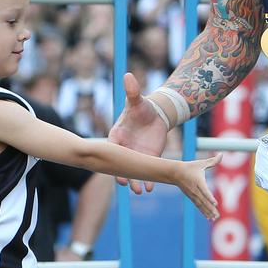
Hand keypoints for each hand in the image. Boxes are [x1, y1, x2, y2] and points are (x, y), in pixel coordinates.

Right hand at [108, 72, 168, 193]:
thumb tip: (128, 76)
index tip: (112, 163)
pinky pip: (145, 173)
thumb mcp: (137, 101)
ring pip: (132, 172)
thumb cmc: (142, 108)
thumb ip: (132, 92)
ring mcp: (135, 157)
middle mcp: (124, 149)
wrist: (155, 116)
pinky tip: (149, 190)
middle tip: (124, 184)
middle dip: (121, 174)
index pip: (111, 146)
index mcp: (117, 135)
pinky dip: (147, 181)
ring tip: (138, 191)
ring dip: (134, 182)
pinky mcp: (147, 160)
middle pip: (120, 164)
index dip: (112, 155)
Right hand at [173, 153, 221, 219]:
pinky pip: (198, 206)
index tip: (215, 203)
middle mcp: (195, 190)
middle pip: (204, 201)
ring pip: (201, 205)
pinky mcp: (191, 197)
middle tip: (217, 215)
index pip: (204, 191)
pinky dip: (203, 212)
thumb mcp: (201, 163)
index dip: (210, 197)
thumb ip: (213, 161)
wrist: (175, 173)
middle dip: (211, 208)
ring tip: (214, 218)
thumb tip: (222, 154)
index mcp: (198, 181)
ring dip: (208, 212)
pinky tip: (209, 217)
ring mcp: (193, 195)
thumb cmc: (190, 167)